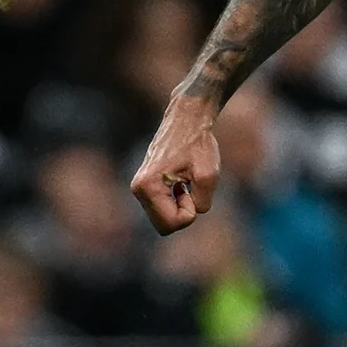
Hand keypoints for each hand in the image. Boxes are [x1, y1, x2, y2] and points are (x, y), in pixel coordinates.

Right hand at [130, 92, 220, 231]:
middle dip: (183, 213)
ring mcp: (139, 188)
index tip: (191, 187)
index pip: (171, 224)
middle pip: (164, 227)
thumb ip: (202, 203)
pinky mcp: (145, 186)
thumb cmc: (197, 143)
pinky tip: (180, 181)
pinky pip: (163, 209)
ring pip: (163, 219)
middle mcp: (138, 188)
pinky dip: (175, 202)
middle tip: (189, 187)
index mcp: (147, 186)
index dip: (190, 211)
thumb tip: (193, 211)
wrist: (187, 119)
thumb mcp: (209, 175)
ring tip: (185, 182)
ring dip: (179, 207)